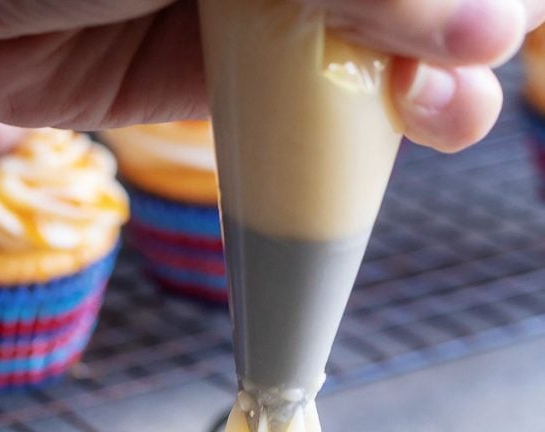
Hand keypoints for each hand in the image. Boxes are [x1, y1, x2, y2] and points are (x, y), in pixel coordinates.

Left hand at [0, 0, 543, 151]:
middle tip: (475, 57)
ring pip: (376, 44)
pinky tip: (389, 137)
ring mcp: (259, 2)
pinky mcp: (222, 75)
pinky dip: (354, 135)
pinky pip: (310, 107)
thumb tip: (479, 23)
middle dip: (460, 23)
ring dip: (429, 85)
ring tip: (441, 114)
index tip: (490, 10)